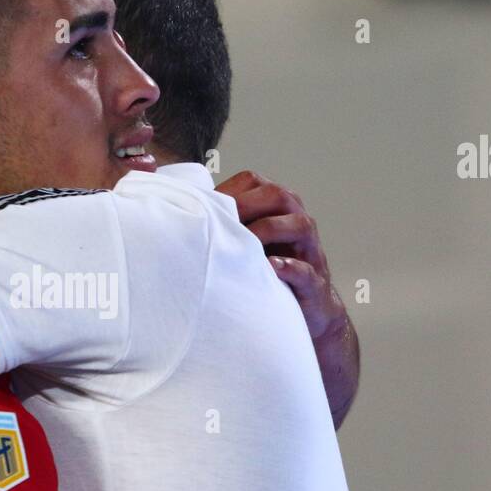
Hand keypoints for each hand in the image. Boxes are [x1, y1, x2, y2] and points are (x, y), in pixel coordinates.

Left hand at [216, 170, 348, 342]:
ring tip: (246, 242)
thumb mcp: (242, 244)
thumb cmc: (265, 271)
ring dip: (268, 230)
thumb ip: (221, 227)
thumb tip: (176, 216)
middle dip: (246, 205)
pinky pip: (306, 270)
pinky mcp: (314, 281)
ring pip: (299, 226)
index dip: (227, 190)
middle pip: (278, 196)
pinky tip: (271, 267)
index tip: (201, 206)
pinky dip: (289, 267)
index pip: (252, 182)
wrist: (304, 308)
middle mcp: (295, 221)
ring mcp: (309, 250)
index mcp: (276, 207)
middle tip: (220, 221)